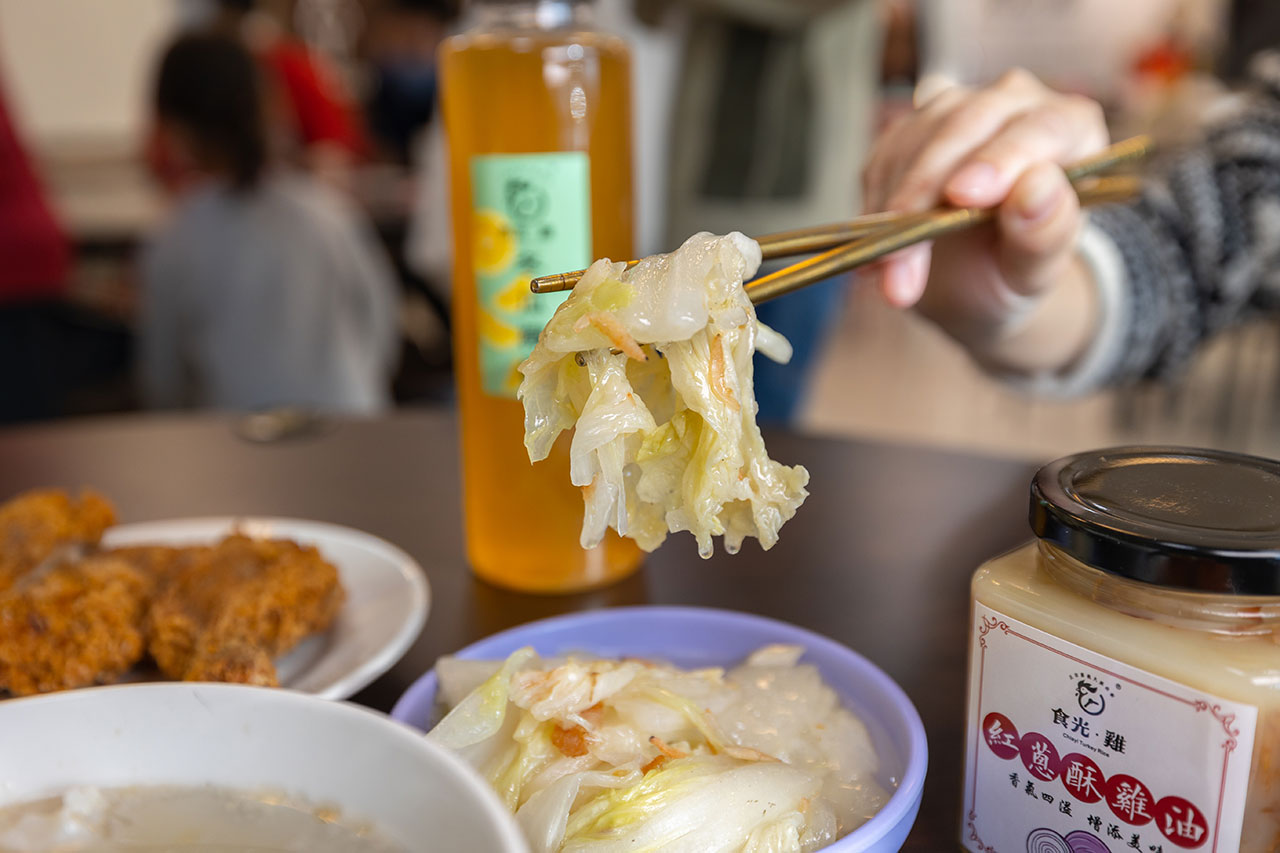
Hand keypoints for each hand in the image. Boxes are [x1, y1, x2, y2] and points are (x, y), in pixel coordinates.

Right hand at [861, 69, 1108, 366]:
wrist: (973, 281)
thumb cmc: (1015, 270)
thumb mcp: (1036, 273)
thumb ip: (1047, 235)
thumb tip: (1038, 187)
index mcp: (1072, 129)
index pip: (1041, 129)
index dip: (1000, 158)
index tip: (961, 197)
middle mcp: (1016, 105)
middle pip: (966, 123)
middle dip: (926, 192)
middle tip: (901, 256)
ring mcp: (958, 110)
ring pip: (917, 138)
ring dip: (892, 207)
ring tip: (888, 272)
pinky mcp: (911, 130)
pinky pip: (885, 155)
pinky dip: (876, 204)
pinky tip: (881, 248)